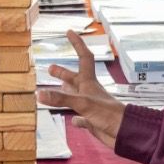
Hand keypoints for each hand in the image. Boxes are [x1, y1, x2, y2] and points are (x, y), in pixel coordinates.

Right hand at [36, 31, 124, 147]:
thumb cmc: (109, 114)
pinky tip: (73, 121)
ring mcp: (91, 107)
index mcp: (89, 83)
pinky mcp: (92, 121)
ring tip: (53, 91)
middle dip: (63, 73)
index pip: (84, 57)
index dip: (77, 43)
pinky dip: (76, 119)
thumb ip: (61, 98)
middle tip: (50, 68)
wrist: (125, 132)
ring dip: (65, 94)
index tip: (69, 32)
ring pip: (75, 98)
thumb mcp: (82, 103)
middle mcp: (89, 93)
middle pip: (75, 78)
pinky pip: (82, 119)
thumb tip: (39, 94)